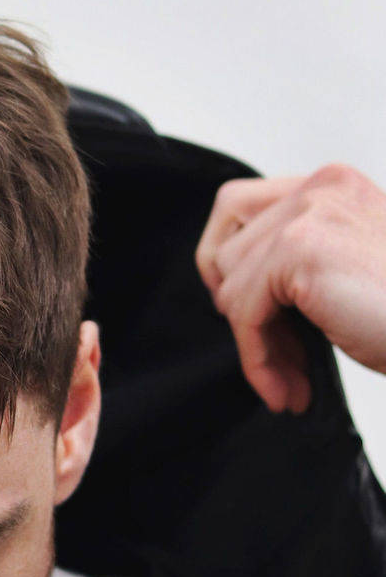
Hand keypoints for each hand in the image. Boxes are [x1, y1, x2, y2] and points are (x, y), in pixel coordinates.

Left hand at [194, 162, 385, 413]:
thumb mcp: (350, 272)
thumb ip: (301, 264)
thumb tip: (232, 293)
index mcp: (332, 186)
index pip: (237, 209)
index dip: (228, 268)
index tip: (247, 317)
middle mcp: (319, 188)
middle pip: (225, 250)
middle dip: (243, 315)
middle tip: (276, 362)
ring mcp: (308, 214)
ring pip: (230, 287)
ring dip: (256, 346)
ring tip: (291, 383)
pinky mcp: (300, 250)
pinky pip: (244, 314)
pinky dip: (259, 360)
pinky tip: (288, 390)